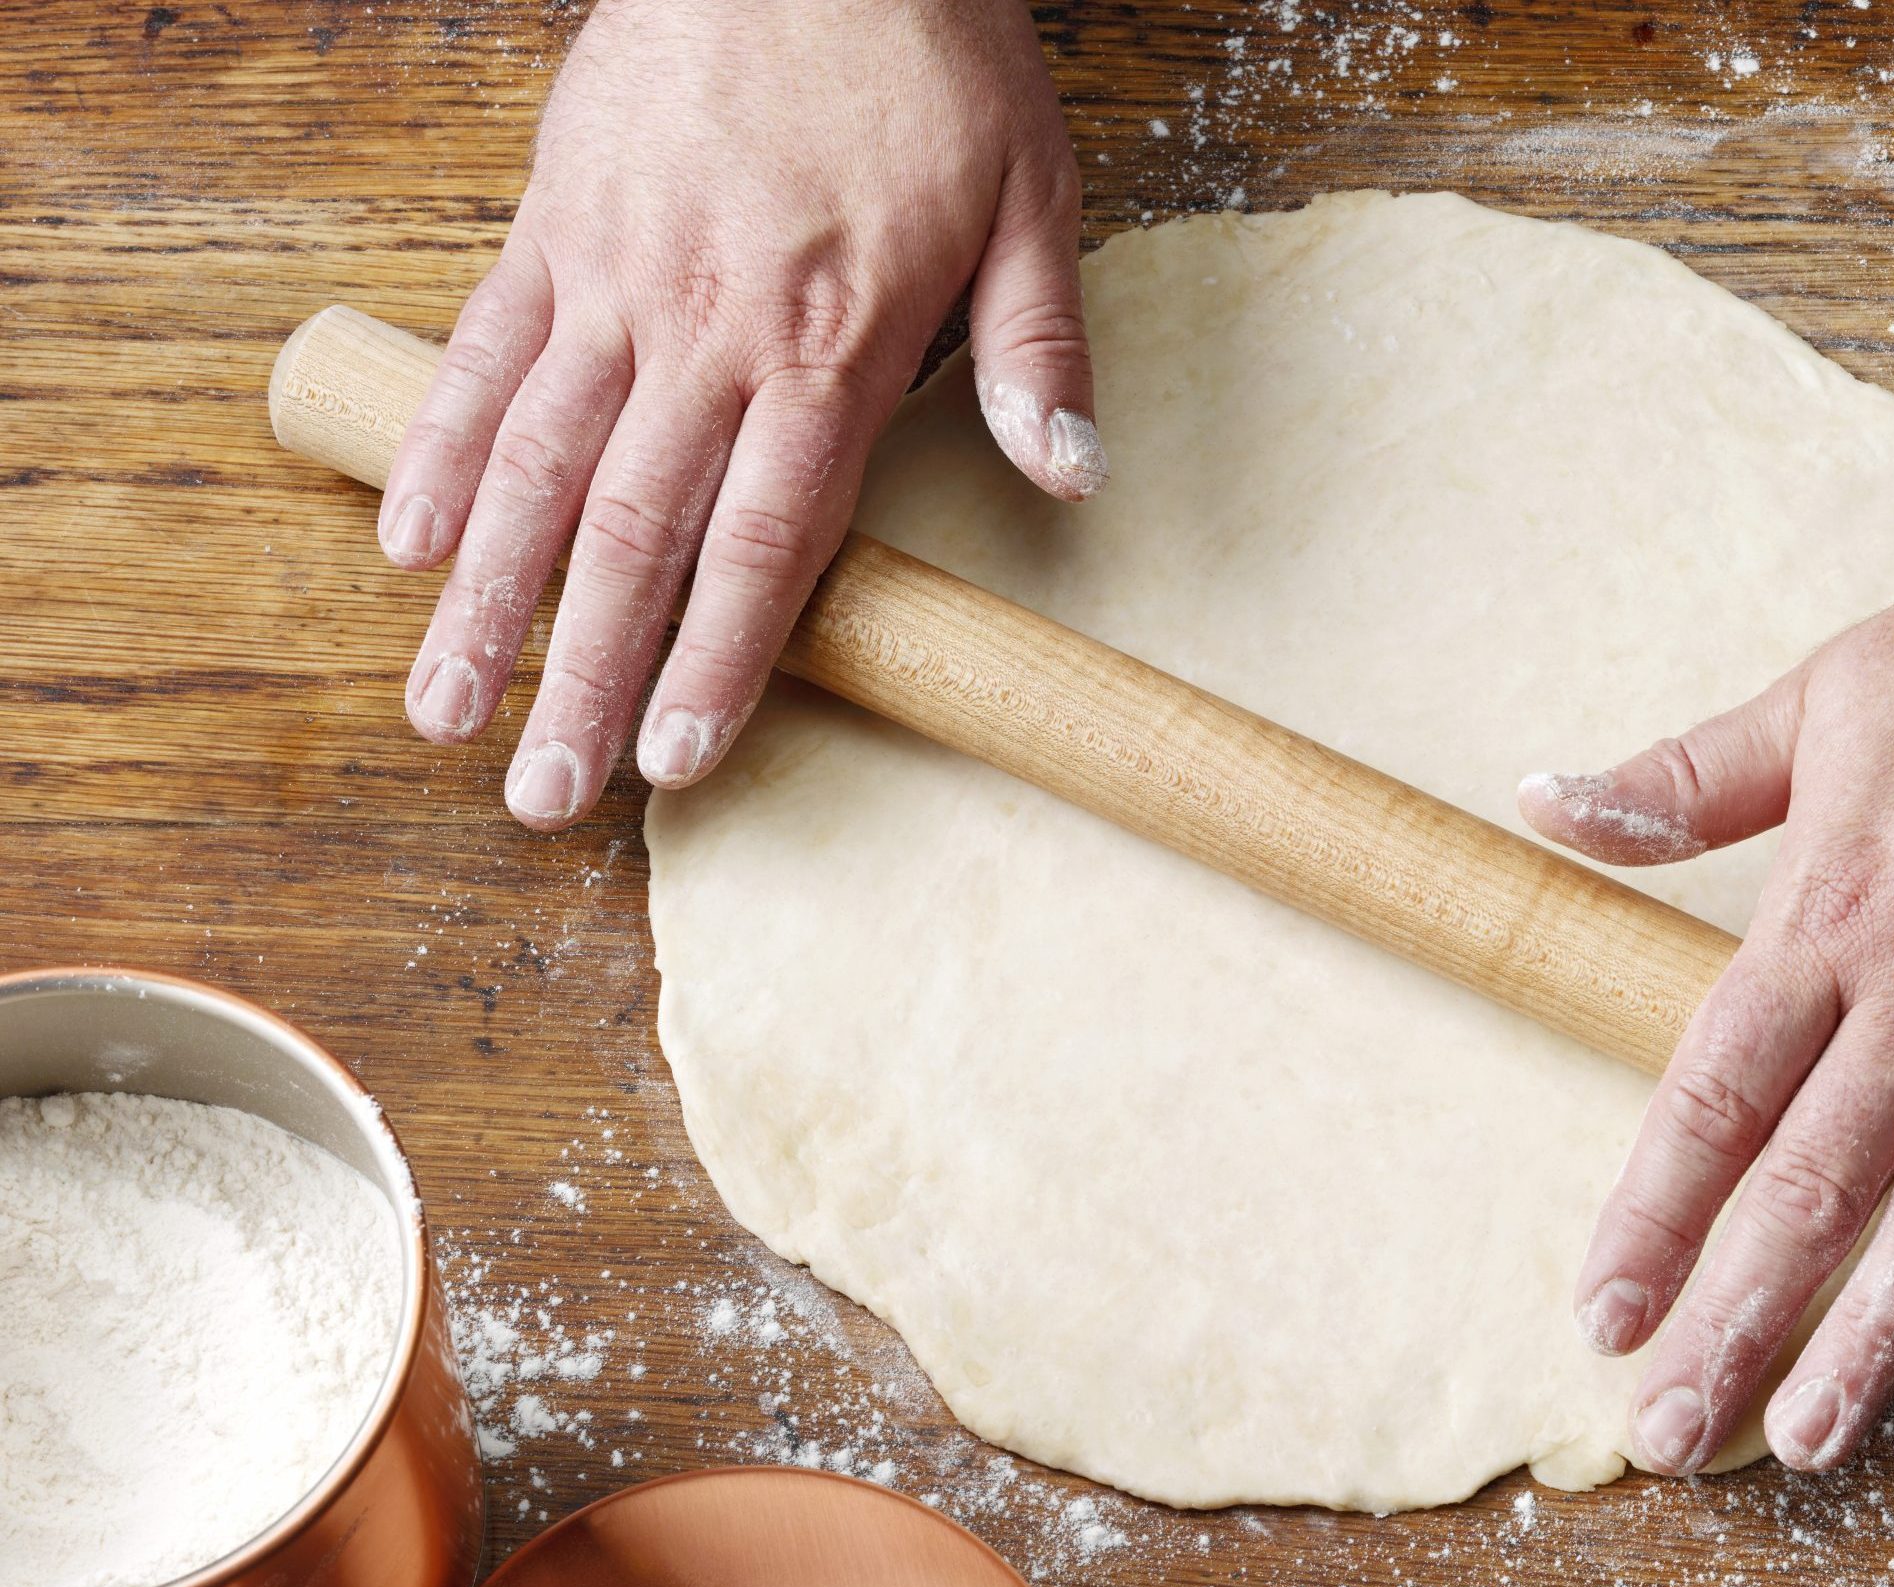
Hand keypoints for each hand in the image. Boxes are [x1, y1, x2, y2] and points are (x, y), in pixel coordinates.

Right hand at [376, 0, 1099, 828]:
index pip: (766, 542)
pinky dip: (447, 450)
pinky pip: (486, 353)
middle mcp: (710, 332)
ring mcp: (617, 279)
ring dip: (488, 602)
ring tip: (445, 713)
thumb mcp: (1033, 198)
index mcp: (832, 346)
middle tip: (545, 798)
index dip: (719, 663)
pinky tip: (412, 546)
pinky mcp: (553, 223)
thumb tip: (1074, 481)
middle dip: (585, 678)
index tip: (677, 764)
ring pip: (541, 466)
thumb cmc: (928, 57)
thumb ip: (1041, 353)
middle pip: (636, 538)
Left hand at [1521, 471, 1893, 1473]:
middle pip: (1814, 1185)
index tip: (1601, 1316)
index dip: (1651, 1218)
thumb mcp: (1816, 693)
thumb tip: (1542, 800)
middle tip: (1676, 1434)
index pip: (1716, 1097)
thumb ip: (1681, 779)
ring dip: (1876, 1334)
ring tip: (1811, 1437)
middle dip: (1737, 1320)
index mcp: (1833, 911)